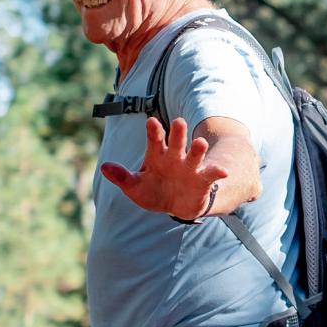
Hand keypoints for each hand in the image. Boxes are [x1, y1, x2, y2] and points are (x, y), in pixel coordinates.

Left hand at [100, 116, 231, 219]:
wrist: (177, 205)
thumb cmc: (154, 191)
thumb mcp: (135, 187)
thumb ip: (122, 177)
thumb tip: (103, 167)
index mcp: (157, 156)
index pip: (155, 140)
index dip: (153, 131)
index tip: (152, 121)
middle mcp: (175, 157)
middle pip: (176, 143)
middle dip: (178, 133)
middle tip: (179, 121)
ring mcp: (190, 167)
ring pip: (194, 155)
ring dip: (197, 149)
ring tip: (200, 143)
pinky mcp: (202, 179)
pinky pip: (210, 174)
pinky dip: (217, 171)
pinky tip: (223, 171)